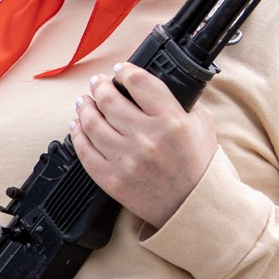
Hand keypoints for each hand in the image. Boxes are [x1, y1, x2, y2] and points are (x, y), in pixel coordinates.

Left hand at [70, 61, 218, 228]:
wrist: (193, 207)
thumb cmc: (198, 166)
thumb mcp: (202, 125)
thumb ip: (181, 101)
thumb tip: (152, 85)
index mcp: (171, 120)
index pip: (138, 82)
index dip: (124, 71)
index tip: (120, 70)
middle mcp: (147, 138)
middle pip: (109, 99)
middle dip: (100, 86)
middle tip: (98, 84)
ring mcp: (127, 160)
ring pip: (92, 123)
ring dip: (84, 107)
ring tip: (84, 102)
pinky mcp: (111, 179)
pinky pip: (85, 151)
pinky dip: (77, 134)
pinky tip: (77, 126)